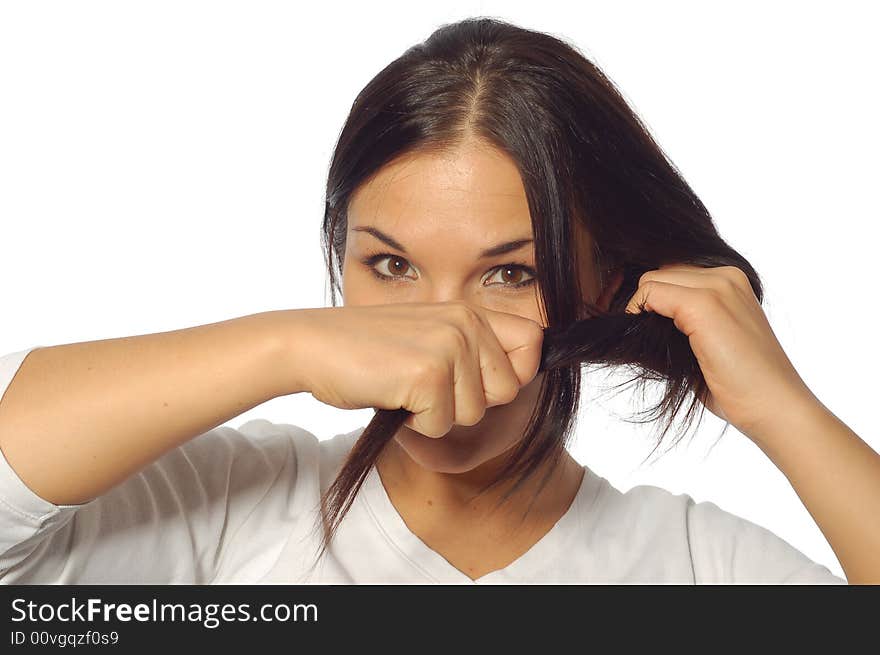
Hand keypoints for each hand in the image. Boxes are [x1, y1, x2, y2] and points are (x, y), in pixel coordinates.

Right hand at [287, 302, 543, 437]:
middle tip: (425, 386)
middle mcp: (465, 323)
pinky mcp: (427, 374)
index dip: (517, 371)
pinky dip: (415, 424)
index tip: (482, 383)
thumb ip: (467, 352)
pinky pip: (440, 426)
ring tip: (403, 387)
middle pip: (507, 390)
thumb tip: (515, 381)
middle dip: (468, 403)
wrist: (311, 346)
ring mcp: (448, 347)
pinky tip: (391, 395)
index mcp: (468, 312)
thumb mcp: (426, 338)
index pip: (534, 342)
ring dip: (437, 414)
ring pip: (474, 414)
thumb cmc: (365, 351)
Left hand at [624, 264, 815, 439]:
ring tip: (656, 342)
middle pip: (660, 273)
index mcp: (732, 281)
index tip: (652, 329)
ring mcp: (717, 287)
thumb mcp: (713, 341)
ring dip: (644, 309)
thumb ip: (685, 320)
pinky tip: (650, 340)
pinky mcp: (704, 304)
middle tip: (650, 337)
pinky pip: (649, 293)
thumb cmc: (741, 384)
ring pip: (651, 280)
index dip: (656, 300)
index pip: (673, 273)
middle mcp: (726, 276)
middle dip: (648, 302)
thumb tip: (640, 318)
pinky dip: (638, 313)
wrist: (774, 406)